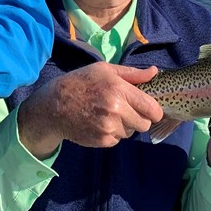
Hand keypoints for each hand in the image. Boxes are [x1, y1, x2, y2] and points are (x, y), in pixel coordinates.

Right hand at [17, 63, 162, 158]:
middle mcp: (116, 110)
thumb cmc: (81, 82)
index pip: (152, 108)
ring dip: (125, 126)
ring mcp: (109, 127)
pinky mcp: (102, 140)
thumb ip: (132, 74)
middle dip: (140, 119)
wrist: (55, 105)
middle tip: (127, 111)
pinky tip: (100, 123)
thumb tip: (154, 72)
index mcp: (119, 90)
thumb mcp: (105, 70)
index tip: (150, 109)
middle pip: (145, 124)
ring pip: (131, 132)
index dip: (155, 111)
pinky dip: (113, 134)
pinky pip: (118, 140)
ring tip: (109, 115)